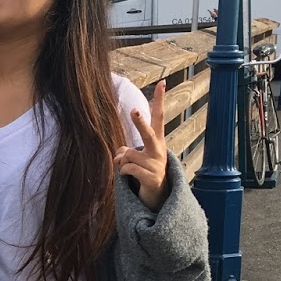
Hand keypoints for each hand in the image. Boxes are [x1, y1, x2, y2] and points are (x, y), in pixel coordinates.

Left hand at [115, 78, 170, 210]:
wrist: (158, 197)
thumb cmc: (145, 172)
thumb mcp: (136, 158)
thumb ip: (125, 150)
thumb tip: (117, 155)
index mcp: (157, 141)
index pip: (159, 117)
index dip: (160, 100)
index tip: (163, 83)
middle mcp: (159, 150)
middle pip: (148, 133)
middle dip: (139, 123)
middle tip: (133, 111)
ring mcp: (157, 164)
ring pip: (128, 155)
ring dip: (122, 162)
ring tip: (129, 170)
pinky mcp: (152, 178)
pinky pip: (127, 169)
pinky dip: (122, 173)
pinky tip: (129, 178)